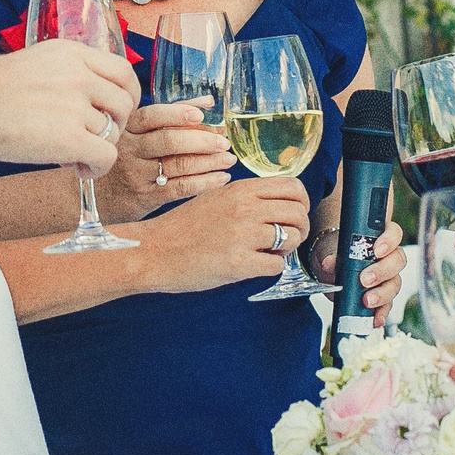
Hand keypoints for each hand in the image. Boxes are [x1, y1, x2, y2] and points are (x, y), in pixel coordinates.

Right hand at [0, 44, 140, 176]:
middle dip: (113, 125)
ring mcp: (76, 106)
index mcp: (72, 54)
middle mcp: (79, 75)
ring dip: (97, 147)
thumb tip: (90, 96)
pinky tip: (76, 168)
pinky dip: (95, 167)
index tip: (116, 110)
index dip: (127, 94)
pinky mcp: (69, 138)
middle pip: (124, 103)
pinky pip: (106, 157)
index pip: (124, 70)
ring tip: (72, 153)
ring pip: (113, 133)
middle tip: (90, 136)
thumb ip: (68, 72)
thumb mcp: (37, 62)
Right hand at [91, 101, 233, 221]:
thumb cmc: (121, 157)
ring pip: (177, 165)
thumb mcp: (135, 132)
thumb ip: (170, 115)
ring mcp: (136, 175)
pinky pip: (179, 188)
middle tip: (224, 141)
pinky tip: (221, 178)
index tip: (202, 115)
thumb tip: (207, 101)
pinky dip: (204, 183)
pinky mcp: (145, 197)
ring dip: (209, 162)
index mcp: (127, 128)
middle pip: (168, 141)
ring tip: (229, 159)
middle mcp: (130, 150)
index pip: (152, 116)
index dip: (177, 114)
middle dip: (201, 141)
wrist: (90, 195)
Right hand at [132, 177, 310, 293]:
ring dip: (286, 249)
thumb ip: (246, 198)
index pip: (293, 187)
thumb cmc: (181, 229)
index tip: (294, 215)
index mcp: (240, 189)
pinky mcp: (239, 263)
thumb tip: (277, 205)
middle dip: (299, 228)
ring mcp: (243, 235)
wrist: (153, 252)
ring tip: (268, 252)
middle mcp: (245, 208)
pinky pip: (277, 265)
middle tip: (287, 239)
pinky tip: (255, 266)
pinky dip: (272, 268)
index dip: (301, 203)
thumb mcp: (215, 199)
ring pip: (292, 238)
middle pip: (298, 212)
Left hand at [311, 216, 407, 316]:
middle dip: (382, 271)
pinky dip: (381, 313)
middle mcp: (388, 258)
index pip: (394, 234)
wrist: (331, 272)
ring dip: (382, 294)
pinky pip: (388, 305)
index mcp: (379, 239)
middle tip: (365, 280)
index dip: (389, 241)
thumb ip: (331, 256)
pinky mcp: (383, 297)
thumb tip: (329, 263)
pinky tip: (375, 319)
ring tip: (367, 301)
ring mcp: (388, 278)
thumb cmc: (337, 255)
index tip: (376, 250)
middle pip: (397, 261)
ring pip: (395, 284)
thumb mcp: (330, 252)